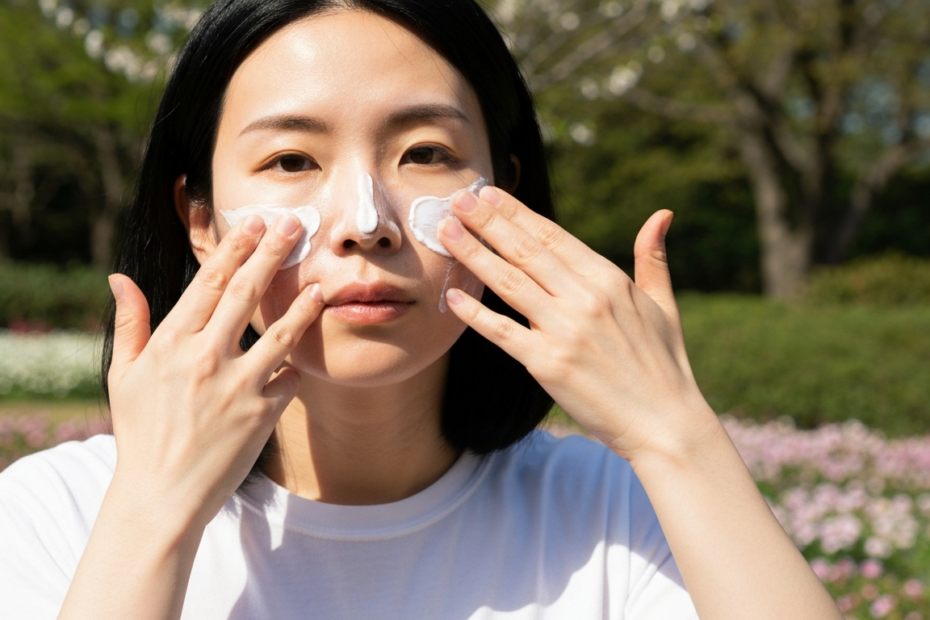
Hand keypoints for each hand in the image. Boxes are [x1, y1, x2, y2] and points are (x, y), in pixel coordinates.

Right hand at [105, 214, 323, 528]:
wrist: (162, 494)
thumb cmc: (141, 432)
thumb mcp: (123, 375)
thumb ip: (130, 323)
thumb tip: (118, 278)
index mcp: (171, 343)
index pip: (207, 283)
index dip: (234, 249)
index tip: (254, 223)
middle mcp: (206, 358)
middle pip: (245, 293)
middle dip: (272, 254)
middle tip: (295, 225)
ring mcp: (237, 385)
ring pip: (280, 334)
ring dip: (302, 306)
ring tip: (320, 285)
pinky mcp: (261, 413)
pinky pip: (290, 379)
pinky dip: (300, 366)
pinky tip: (312, 351)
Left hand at [438, 187, 717, 462]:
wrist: (665, 424)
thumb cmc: (664, 365)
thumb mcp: (664, 305)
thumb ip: (653, 258)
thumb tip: (661, 214)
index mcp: (610, 280)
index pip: (552, 236)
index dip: (516, 213)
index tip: (489, 194)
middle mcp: (585, 299)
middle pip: (525, 251)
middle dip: (486, 222)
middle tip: (455, 200)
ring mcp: (564, 331)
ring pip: (509, 283)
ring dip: (474, 254)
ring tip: (446, 232)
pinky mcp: (547, 364)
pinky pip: (502, 332)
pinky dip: (476, 314)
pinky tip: (453, 296)